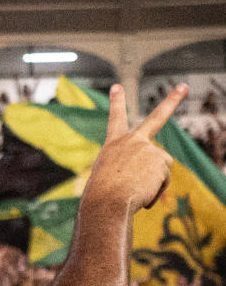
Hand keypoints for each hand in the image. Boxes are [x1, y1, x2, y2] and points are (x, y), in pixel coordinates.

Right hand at [86, 83, 187, 211]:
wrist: (107, 200)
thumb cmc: (103, 194)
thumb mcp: (110, 178)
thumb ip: (129, 171)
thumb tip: (148, 183)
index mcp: (114, 144)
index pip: (116, 119)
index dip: (116, 102)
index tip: (117, 86)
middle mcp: (132, 141)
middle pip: (157, 118)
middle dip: (171, 100)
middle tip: (183, 86)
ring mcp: (148, 148)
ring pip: (160, 168)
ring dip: (152, 182)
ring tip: (134, 189)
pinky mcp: (161, 160)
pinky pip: (163, 180)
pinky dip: (154, 190)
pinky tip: (141, 193)